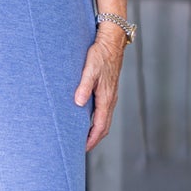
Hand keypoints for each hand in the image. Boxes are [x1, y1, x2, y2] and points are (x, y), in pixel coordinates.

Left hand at [74, 24, 126, 151]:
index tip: (83, 148)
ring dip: (97, 130)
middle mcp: (111, 99)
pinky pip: (105, 111)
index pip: (101, 125)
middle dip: (95, 138)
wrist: (112, 42)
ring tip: (85, 137)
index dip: (92, 139)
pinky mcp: (109, 90)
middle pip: (105, 126)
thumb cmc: (100, 55)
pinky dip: (98, 120)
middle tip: (82, 148)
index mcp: (106, 98)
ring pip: (105, 119)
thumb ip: (84, 86)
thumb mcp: (89, 70)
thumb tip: (78, 103)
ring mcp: (111, 95)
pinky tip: (89, 118)